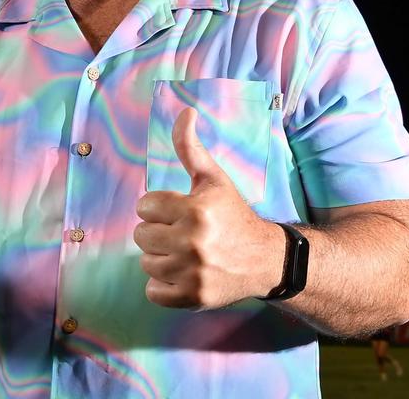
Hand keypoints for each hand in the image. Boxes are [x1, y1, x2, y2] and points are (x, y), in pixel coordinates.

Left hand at [134, 107, 282, 308]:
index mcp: (196, 209)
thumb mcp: (214, 179)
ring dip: (161, 258)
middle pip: (141, 235)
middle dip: (158, 232)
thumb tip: (184, 111)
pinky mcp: (193, 297)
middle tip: (182, 233)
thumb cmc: (234, 215)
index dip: (159, 208)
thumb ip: (190, 148)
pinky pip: (153, 291)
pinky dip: (163, 285)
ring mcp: (193, 272)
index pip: (144, 206)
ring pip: (145, 262)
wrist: (267, 259)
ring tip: (184, 253)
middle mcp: (194, 241)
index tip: (179, 212)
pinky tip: (183, 273)